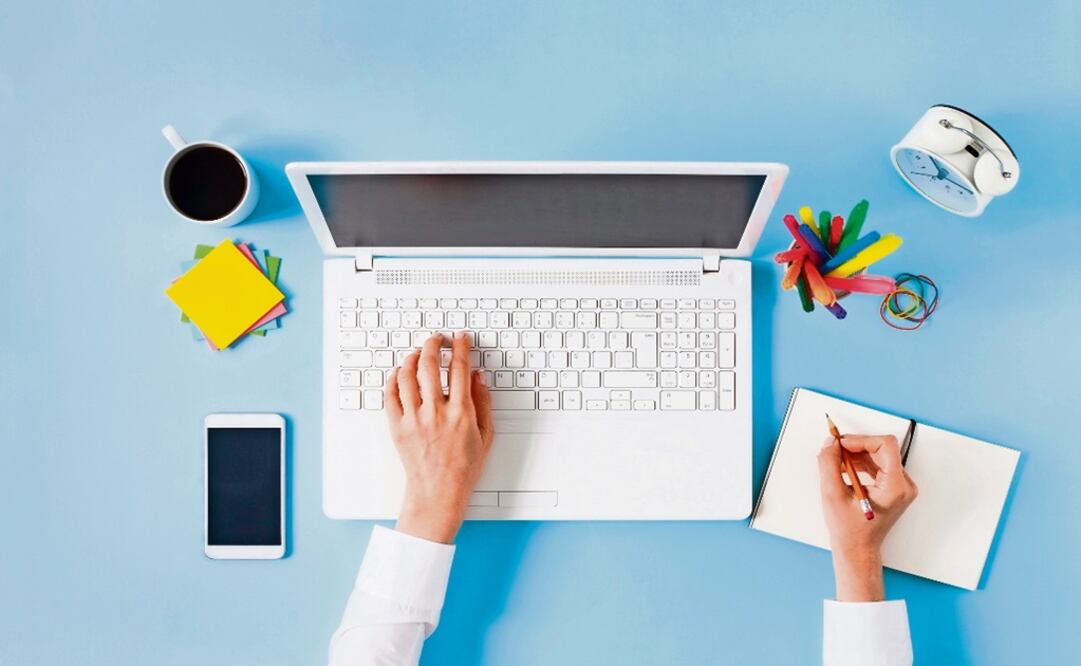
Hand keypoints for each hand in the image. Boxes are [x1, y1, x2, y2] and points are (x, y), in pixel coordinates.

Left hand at [384, 332, 494, 543]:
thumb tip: (478, 376)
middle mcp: (436, 412)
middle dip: (434, 344)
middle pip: (430, 365)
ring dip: (413, 358)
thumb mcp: (485, 434)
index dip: (461, 347)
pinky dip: (394, 379)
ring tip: (418, 353)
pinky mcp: (397, 427)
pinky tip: (401, 374)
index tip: (460, 338)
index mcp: (461, 413)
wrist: (438, 491)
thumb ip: (483, 402)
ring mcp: (414, 419)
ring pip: (407, 376)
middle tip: (437, 339)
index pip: (460, 368)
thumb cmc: (463, 467)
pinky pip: (390, 394)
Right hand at [817, 434, 918, 600]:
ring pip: (879, 455)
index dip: (861, 440)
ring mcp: (900, 487)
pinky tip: (845, 469)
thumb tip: (830, 443)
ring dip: (856, 455)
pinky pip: (878, 464)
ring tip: (837, 463)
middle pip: (881, 449)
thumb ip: (829, 464)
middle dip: (856, 446)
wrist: (857, 550)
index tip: (842, 443)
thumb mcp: (833, 494)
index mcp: (895, 487)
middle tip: (835, 449)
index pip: (885, 445)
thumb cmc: (850, 531)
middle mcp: (903, 485)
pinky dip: (860, 463)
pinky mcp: (893, 488)